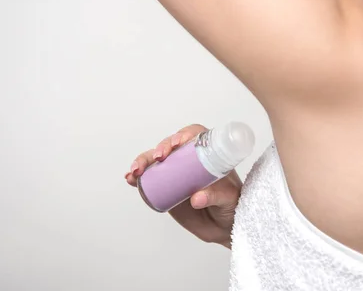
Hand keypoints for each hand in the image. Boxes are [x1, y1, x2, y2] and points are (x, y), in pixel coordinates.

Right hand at [126, 124, 241, 247]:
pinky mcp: (166, 188)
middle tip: (158, 158)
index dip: (184, 134)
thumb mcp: (228, 199)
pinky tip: (130, 179)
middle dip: (160, 148)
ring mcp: (176, 173)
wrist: (224, 227)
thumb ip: (216, 196)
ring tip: (136, 172)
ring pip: (155, 161)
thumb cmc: (232, 206)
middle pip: (171, 146)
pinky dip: (137, 177)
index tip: (178, 143)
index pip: (195, 136)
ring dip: (143, 161)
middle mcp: (190, 160)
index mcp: (209, 155)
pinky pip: (148, 179)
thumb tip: (197, 197)